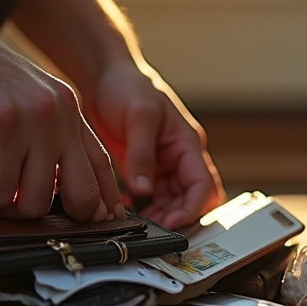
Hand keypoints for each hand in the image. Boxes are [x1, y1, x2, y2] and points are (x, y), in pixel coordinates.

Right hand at [0, 29, 122, 221]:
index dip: (104, 201)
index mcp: (72, 112)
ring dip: (7, 203)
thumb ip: (55, 137)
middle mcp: (57, 119)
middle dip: (53, 213)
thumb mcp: (37, 98)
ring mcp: (26, 125)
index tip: (99, 221)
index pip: (102, 167)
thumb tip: (63, 187)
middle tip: (25, 205)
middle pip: (78, 196)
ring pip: (31, 202)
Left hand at [82, 60, 224, 228]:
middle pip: (192, 198)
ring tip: (139, 222)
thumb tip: (143, 190)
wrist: (104, 77)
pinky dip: (146, 207)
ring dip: (161, 215)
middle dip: (178, 216)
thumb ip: (141, 155)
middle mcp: (181, 157)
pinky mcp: (147, 169)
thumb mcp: (138, 118)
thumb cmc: (127, 87)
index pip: (203, 185)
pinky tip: (129, 210)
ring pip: (174, 201)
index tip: (172, 223)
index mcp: (187, 143)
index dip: (192, 208)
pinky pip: (153, 197)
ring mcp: (165, 164)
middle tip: (153, 228)